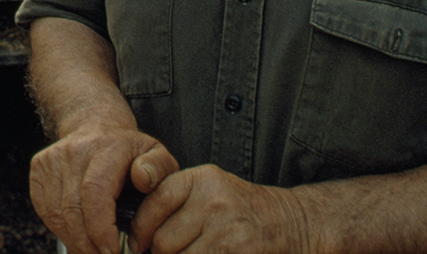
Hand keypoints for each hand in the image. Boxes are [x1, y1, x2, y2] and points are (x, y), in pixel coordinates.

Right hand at [30, 123, 178, 253]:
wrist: (95, 125)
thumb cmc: (129, 150)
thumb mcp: (156, 154)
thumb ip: (159, 168)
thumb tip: (142, 179)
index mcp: (106, 148)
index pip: (95, 192)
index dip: (100, 229)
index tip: (112, 251)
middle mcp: (75, 151)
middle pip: (72, 209)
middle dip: (88, 244)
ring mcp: (53, 158)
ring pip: (56, 214)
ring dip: (74, 240)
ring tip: (91, 251)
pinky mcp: (39, 167)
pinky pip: (44, 209)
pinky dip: (60, 229)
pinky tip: (77, 235)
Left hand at [129, 165, 310, 253]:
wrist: (291, 222)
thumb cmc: (241, 209)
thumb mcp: (209, 190)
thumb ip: (174, 202)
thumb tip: (135, 235)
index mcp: (202, 179)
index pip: (155, 201)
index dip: (140, 229)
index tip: (137, 243)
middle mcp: (215, 202)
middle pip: (163, 240)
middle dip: (160, 253)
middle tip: (168, 253)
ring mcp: (229, 231)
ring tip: (191, 252)